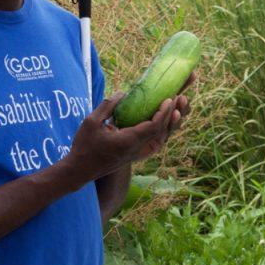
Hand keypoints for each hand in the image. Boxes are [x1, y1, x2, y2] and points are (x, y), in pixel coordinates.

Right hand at [66, 83, 191, 183]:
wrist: (81, 170)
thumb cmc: (84, 146)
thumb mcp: (91, 122)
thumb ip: (108, 106)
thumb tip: (124, 93)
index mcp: (129, 142)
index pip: (153, 127)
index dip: (164, 113)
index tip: (170, 98)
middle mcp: (138, 149)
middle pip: (163, 131)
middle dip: (175, 112)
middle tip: (182, 95)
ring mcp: (139, 152)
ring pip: (163, 136)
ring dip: (173, 119)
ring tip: (181, 102)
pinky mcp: (138, 152)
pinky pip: (157, 139)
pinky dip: (165, 126)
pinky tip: (170, 115)